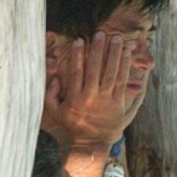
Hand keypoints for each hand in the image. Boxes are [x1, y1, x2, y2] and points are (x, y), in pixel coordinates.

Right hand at [43, 16, 153, 146]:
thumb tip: (55, 78)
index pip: (76, 72)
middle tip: (101, 34)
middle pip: (95, 69)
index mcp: (74, 98)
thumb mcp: (55, 112)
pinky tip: (126, 54)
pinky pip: (123, 81)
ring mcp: (106, 100)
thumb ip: (50, 95)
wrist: (91, 142)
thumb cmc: (73, 124)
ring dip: (114, 54)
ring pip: (111, 73)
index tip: (79, 41)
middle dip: (98, 49)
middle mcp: (91, 98)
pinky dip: (125, 66)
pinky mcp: (119, 103)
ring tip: (116, 39)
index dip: (77, 55)